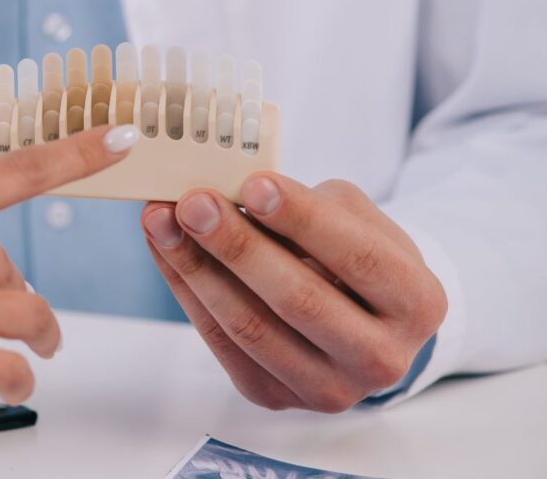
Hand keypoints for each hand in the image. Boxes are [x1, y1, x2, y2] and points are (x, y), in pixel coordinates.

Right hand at [0, 124, 138, 413]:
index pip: (19, 169)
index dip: (78, 153)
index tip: (119, 139)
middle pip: (11, 268)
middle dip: (8, 290)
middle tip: (7, 309)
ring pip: (29, 315)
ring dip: (39, 333)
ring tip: (41, 347)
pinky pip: (12, 370)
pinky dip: (18, 380)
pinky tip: (10, 385)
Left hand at [141, 174, 446, 411]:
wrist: (359, 317)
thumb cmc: (354, 253)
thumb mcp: (353, 217)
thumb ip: (305, 206)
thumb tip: (230, 193)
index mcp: (418, 303)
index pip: (359, 257)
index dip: (303, 219)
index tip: (253, 182)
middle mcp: (381, 358)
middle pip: (299, 300)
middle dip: (237, 246)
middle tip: (192, 203)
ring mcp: (326, 388)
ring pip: (250, 328)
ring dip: (196, 269)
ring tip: (161, 220)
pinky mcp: (274, 398)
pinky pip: (220, 343)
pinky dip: (186, 291)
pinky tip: (164, 250)